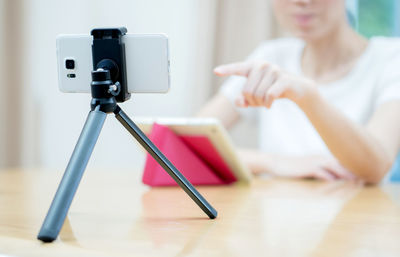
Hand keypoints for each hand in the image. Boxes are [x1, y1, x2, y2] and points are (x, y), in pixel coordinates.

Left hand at [214, 61, 316, 107]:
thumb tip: (239, 101)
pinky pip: (269, 96)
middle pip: (246, 91)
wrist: (297, 89)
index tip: (215, 71)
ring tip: (267, 101)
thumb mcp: (255, 96)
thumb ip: (243, 99)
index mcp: (253, 66)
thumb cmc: (271, 91)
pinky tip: (271, 105)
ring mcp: (274, 70)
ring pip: (257, 96)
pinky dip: (268, 104)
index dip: (226, 70)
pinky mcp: (283, 79)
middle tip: (260, 101)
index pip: (237, 68)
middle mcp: (262, 65)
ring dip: (261, 104)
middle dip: (252, 101)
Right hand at [238, 149, 356, 181]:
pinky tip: (336, 182)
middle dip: (351, 170)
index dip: (349, 168)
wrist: (276, 163)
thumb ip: (319, 172)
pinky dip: (330, 177)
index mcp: (320, 159)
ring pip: (334, 167)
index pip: (338, 162)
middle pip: (339, 163)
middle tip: (363, 178)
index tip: (360, 175)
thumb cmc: (291, 168)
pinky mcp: (307, 168)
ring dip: (345, 173)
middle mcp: (319, 159)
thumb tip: (329, 179)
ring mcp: (314, 162)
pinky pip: (322, 172)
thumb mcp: (306, 169)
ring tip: (355, 180)